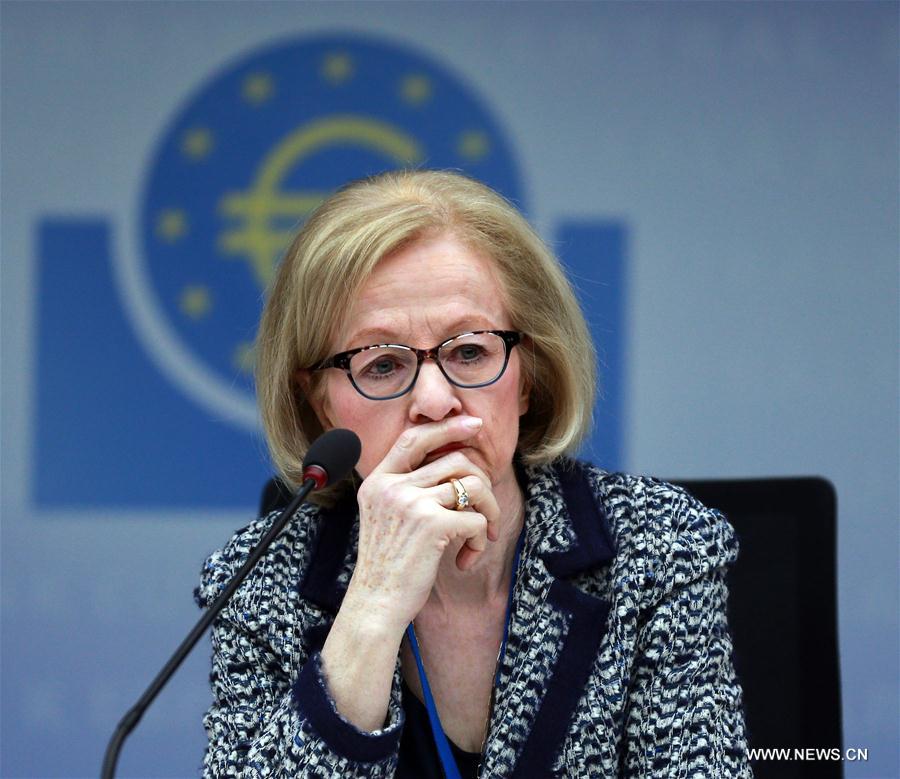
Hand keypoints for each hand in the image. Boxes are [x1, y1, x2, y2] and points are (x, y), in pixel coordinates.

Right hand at [346, 415, 500, 632]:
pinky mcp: (432, 525)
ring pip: (473, 486)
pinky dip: (479, 541)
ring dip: (488, 512)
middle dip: (482, 484)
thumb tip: (455, 463)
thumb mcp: (384, 516)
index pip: (414, 438)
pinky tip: (464, 560)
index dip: (447, 427)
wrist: (375, 603)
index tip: (474, 425)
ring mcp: (412, 503)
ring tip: (479, 536)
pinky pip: (476, 519)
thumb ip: (406, 488)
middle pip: (456, 460)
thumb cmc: (387, 565)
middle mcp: (392, 486)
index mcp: (378, 481)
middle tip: (485, 511)